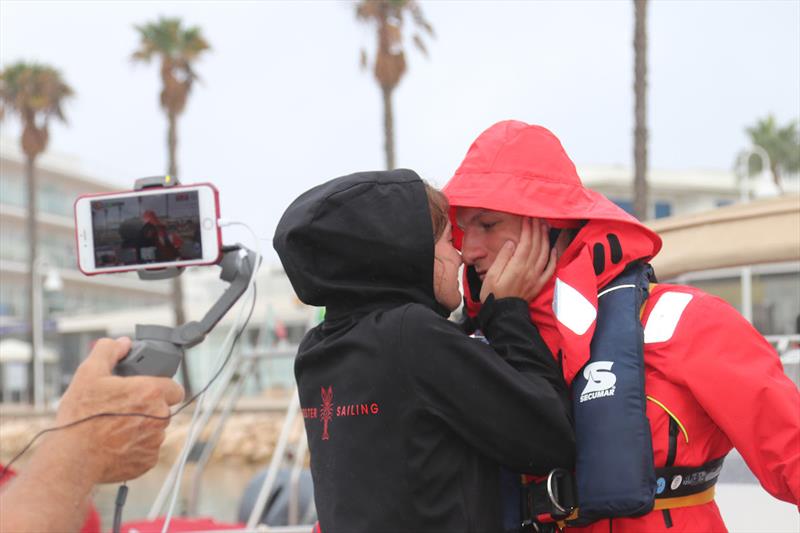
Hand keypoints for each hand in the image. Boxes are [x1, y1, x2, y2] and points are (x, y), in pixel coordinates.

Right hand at [55, 337, 184, 482]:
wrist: (71, 458)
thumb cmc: (80, 416)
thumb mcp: (88, 373)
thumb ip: (109, 352)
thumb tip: (123, 343)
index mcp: (151, 392)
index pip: (175, 387)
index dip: (162, 387)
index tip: (147, 390)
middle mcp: (160, 416)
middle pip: (164, 408)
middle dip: (148, 407)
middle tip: (124, 408)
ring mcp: (156, 441)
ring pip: (156, 429)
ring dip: (142, 427)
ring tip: (116, 427)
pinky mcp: (148, 461)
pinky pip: (148, 449)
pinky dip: (136, 446)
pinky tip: (116, 443)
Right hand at [480, 218, 556, 302]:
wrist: (503, 314)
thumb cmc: (493, 295)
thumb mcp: (490, 276)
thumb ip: (502, 258)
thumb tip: (511, 242)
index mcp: (517, 267)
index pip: (526, 243)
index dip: (528, 229)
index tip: (527, 217)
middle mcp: (530, 270)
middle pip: (537, 245)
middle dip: (537, 229)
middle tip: (537, 217)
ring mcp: (536, 277)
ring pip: (544, 254)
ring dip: (545, 239)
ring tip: (544, 227)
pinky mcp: (539, 284)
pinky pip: (550, 269)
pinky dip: (553, 258)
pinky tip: (553, 249)